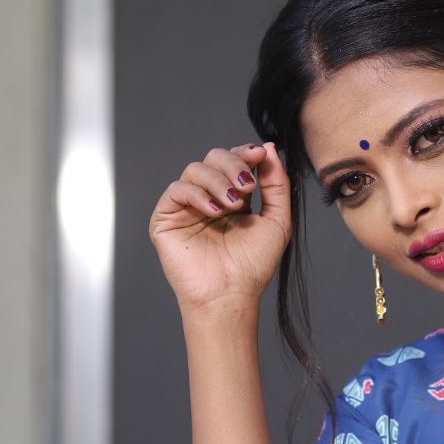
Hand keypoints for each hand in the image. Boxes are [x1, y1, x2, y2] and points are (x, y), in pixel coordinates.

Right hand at [149, 142, 291, 313]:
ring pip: (195, 169)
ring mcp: (187, 208)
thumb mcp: (277, 221)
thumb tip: (269, 148)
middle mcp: (209, 199)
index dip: (246, 153)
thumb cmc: (253, 266)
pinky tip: (214, 211)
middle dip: (233, 164)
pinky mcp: (166, 219)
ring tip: (233, 203)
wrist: (230, 295)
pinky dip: (197, 194)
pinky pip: (176, 190)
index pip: (235, 161)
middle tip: (247, 185)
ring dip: (217, 180)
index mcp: (233, 198)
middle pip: (214, 157)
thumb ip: (276, 185)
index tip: (261, 154)